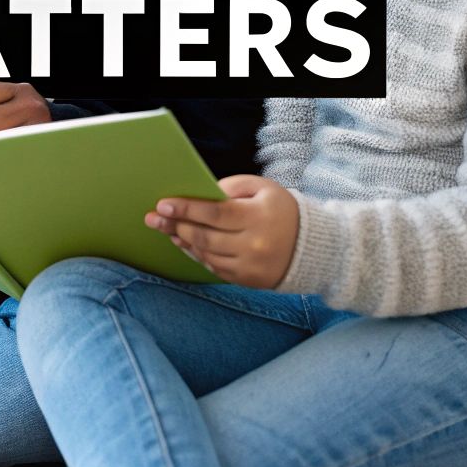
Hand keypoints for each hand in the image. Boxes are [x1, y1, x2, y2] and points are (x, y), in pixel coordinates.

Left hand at [147, 175, 299, 288]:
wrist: (312, 247)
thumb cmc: (282, 210)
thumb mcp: (263, 188)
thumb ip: (232, 187)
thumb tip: (200, 195)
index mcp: (258, 216)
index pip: (214, 213)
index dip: (186, 209)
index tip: (163, 204)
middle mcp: (254, 244)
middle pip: (205, 236)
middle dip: (175, 225)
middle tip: (154, 218)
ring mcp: (250, 265)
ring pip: (206, 254)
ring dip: (183, 241)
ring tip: (168, 230)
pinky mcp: (247, 280)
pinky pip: (214, 268)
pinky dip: (198, 255)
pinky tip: (186, 244)